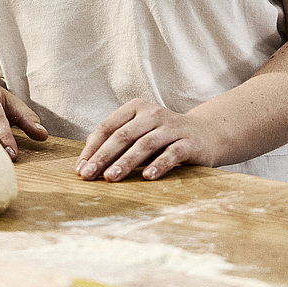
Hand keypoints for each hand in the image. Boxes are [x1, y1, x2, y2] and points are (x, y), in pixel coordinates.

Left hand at [76, 98, 213, 182]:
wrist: (206, 134)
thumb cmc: (163, 136)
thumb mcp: (140, 132)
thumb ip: (117, 141)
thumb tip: (86, 161)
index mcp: (137, 108)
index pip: (108, 126)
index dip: (93, 148)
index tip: (80, 168)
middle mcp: (153, 114)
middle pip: (123, 135)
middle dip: (103, 156)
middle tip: (89, 175)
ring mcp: (172, 127)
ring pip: (145, 144)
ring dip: (126, 162)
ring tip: (111, 178)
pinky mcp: (189, 142)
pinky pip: (172, 153)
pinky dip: (159, 165)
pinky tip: (147, 177)